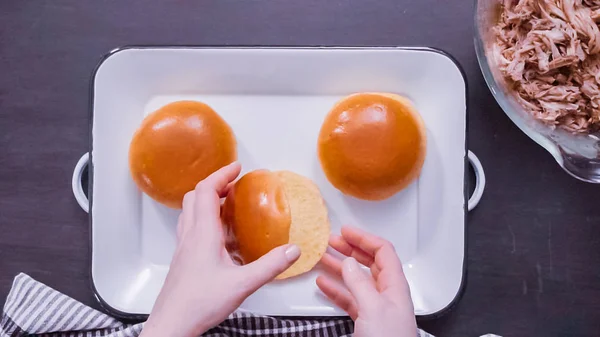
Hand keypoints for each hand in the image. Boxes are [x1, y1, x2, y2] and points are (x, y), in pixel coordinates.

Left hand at [141, 162, 300, 336]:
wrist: (172, 324)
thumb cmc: (198, 304)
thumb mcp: (242, 284)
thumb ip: (269, 266)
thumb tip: (292, 251)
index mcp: (202, 234)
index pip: (207, 191)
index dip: (221, 174)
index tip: (236, 168)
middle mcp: (189, 236)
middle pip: (195, 197)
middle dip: (214, 185)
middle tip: (233, 184)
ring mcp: (183, 248)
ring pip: (190, 212)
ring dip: (207, 201)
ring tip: (227, 205)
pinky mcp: (182, 259)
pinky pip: (190, 228)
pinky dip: (204, 220)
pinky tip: (220, 237)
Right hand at [317, 226, 416, 336]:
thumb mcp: (373, 309)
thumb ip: (360, 284)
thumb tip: (349, 263)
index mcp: (395, 286)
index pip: (383, 251)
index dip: (364, 238)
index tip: (345, 231)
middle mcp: (387, 294)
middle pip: (369, 262)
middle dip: (351, 249)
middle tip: (332, 240)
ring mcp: (376, 308)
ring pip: (356, 280)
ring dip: (340, 267)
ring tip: (324, 256)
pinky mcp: (365, 322)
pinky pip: (349, 298)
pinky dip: (335, 289)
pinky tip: (324, 284)